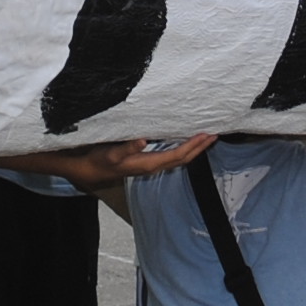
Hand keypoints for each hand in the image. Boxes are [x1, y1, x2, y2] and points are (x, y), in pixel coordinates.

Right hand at [101, 133, 215, 181]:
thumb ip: (127, 148)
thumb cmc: (101, 161)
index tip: (205, 135)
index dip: (192, 146)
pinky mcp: (148, 161)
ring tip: (205, 137)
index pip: (177, 155)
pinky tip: (185, 140)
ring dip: (193, 148)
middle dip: (199, 147)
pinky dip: (183, 147)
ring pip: (179, 158)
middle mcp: (154, 166)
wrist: (91, 170)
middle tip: (214, 134)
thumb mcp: (112, 153)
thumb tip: (143, 140)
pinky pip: (172, 155)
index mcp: (149, 163)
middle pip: (183, 158)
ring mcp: (152, 164)